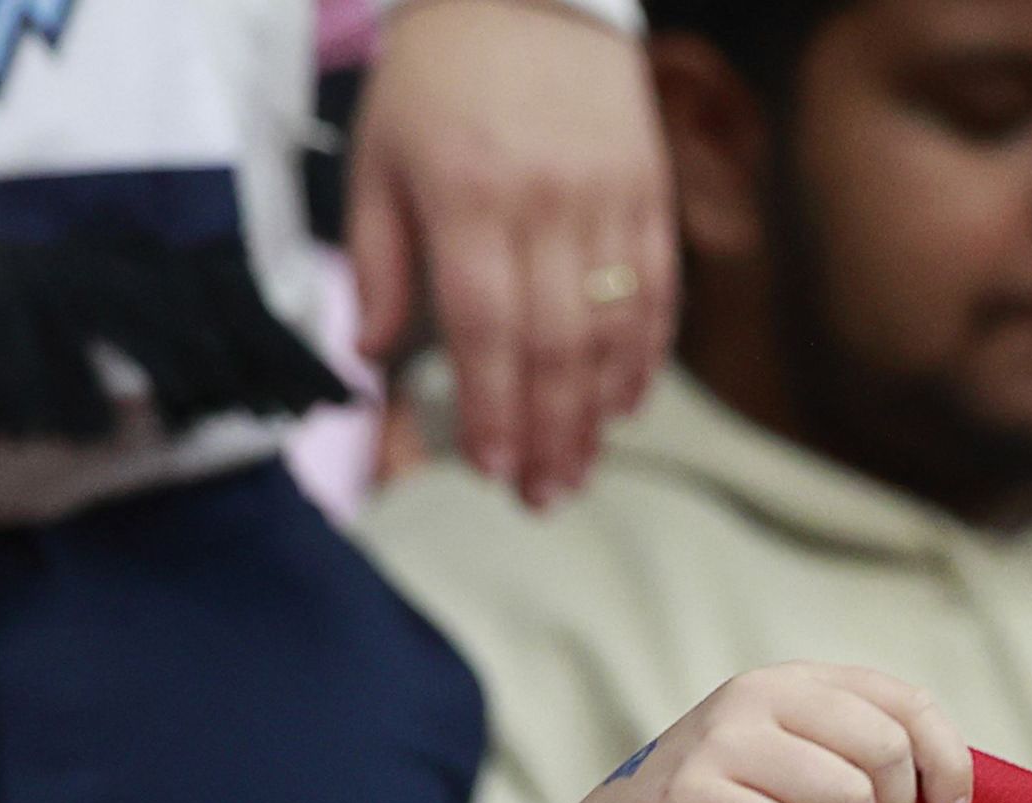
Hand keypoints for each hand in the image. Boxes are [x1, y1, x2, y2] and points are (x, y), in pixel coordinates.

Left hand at [352, 0, 674, 507]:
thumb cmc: (438, 77)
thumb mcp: (379, 156)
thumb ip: (379, 258)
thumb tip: (374, 354)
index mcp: (469, 196)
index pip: (488, 327)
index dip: (493, 408)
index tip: (490, 468)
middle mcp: (547, 205)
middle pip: (556, 346)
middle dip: (548, 433)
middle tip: (541, 496)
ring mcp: (609, 201)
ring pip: (614, 330)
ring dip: (597, 413)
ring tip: (579, 469)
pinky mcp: (651, 195)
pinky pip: (657, 293)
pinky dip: (643, 358)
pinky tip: (624, 404)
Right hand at [510, 666, 972, 802]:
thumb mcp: (810, 781)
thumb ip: (870, 766)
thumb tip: (959, 795)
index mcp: (798, 684)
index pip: (910, 703)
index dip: (948, 766)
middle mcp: (757, 695)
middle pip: (886, 752)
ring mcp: (717, 741)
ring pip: (846, 796)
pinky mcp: (688, 799)